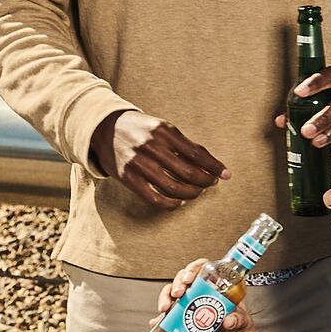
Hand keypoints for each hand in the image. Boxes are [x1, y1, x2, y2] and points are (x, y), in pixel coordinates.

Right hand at [96, 109, 225, 212]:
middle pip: (188, 172)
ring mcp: (139, 163)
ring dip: (191, 193)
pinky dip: (172, 204)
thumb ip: (182, 144)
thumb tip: (209, 164)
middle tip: (211, 184)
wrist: (104, 128)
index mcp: (163, 131)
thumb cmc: (140, 129)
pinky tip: (179, 202)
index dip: (214, 166)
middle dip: (205, 181)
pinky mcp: (128, 178)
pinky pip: (155, 198)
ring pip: (174, 187)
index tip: (226, 175)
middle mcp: (151, 146)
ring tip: (197, 192)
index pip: (197, 153)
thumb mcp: (161, 128)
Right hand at [153, 258, 261, 331]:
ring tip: (166, 308)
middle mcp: (201, 295)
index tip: (190, 277)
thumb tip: (228, 319)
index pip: (203, 269)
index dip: (194, 269)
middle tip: (179, 293)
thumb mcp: (245, 325)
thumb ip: (239, 320)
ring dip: (166, 297)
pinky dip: (159, 319)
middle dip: (178, 283)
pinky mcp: (182, 322)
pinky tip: (157, 322)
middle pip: (184, 279)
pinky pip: (167, 317)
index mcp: (217, 289)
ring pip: (172, 294)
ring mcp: (189, 308)